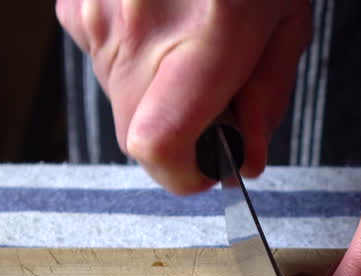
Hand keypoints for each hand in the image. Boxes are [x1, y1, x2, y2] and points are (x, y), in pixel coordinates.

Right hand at [56, 0, 310, 192]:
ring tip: (190, 42)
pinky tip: (161, 19)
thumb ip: (266, 100)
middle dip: (180, 135)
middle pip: (139, 136)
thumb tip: (244, 161)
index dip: (182, 174)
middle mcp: (140, 29)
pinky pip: (99, 59)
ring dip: (156, 93)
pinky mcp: (74, 5)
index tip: (208, 168)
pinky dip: (131, 56)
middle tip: (214, 96)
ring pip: (119, 101)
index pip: (158, 145)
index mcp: (206, 37)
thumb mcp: (286, 23)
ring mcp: (97, 15)